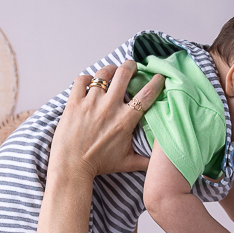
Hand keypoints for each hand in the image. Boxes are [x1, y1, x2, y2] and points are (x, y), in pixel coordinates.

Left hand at [50, 61, 164, 181]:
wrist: (72, 166)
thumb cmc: (99, 164)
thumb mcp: (126, 163)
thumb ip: (145, 161)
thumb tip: (160, 165)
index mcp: (125, 119)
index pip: (146, 94)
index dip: (156, 82)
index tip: (158, 77)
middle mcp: (110, 107)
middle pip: (124, 74)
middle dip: (131, 66)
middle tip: (132, 66)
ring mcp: (91, 102)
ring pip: (103, 73)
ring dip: (110, 69)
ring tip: (112, 71)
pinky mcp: (74, 102)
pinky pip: (82, 80)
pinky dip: (87, 78)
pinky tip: (89, 82)